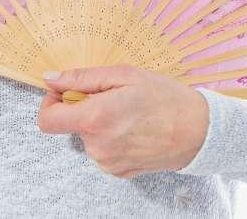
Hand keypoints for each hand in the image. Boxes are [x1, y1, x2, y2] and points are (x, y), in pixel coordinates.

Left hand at [36, 64, 209, 178]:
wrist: (198, 132)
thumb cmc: (164, 98)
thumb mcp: (124, 75)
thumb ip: (82, 77)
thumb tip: (50, 78)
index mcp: (96, 119)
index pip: (47, 120)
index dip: (50, 102)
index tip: (65, 91)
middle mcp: (98, 146)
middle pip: (71, 124)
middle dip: (84, 107)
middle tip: (114, 95)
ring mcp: (108, 162)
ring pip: (88, 136)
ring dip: (99, 122)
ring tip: (129, 112)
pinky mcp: (118, 172)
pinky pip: (102, 149)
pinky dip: (110, 137)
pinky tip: (133, 128)